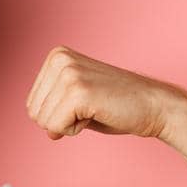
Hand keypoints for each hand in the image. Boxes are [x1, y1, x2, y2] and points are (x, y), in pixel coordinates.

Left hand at [25, 45, 186, 140]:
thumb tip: (45, 128)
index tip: (85, 103)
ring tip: (95, 109)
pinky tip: (96, 114)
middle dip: (61, 120)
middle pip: (34, 113)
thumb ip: (55, 108)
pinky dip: (75, 130)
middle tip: (91, 108)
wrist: (154, 105)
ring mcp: (68, 73)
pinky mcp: (77, 92)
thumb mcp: (78, 100)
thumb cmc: (118, 104)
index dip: (57, 115)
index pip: (32, 104)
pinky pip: (56, 128)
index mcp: (57, 56)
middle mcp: (60, 59)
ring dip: (69, 125)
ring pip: (44, 122)